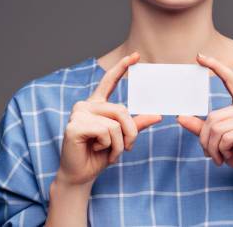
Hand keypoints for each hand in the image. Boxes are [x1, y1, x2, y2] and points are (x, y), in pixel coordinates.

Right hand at [56, 52, 161, 187]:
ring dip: (118, 144)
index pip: (109, 81)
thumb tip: (158, 115)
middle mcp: (86, 105)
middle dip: (130, 133)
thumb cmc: (98, 155)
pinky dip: (107, 146)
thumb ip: (137, 125)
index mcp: (96, 104)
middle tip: (127, 148)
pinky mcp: (74, 126)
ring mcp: (78, 114)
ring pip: (115, 124)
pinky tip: (95, 149)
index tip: (136, 55)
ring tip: (108, 152)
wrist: (80, 175)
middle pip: (121, 110)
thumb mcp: (122, 139)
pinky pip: (105, 132)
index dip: (122, 67)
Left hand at [176, 53, 232, 188]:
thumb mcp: (217, 140)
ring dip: (213, 147)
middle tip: (210, 154)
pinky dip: (222, 150)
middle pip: (213, 117)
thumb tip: (180, 116)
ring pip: (218, 128)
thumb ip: (200, 127)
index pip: (230, 80)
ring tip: (220, 156)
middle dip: (206, 139)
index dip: (216, 66)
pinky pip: (226, 137)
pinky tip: (229, 155)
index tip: (199, 56)